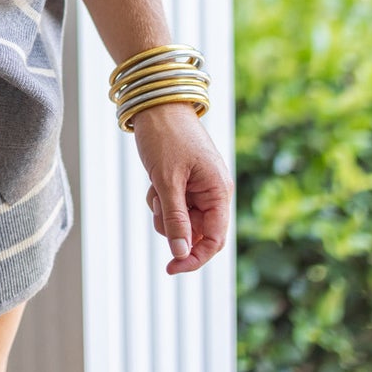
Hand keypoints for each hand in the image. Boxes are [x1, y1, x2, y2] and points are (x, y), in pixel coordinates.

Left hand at [133, 101, 232, 274]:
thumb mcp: (167, 180)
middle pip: (196, 232)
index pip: (214, 239)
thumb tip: (181, 253)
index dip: (194, 257)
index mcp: (218, 191)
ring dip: (164, 212)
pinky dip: (160, 200)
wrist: (156, 102)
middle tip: (158, 206)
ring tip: (155, 188)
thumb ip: (175, 218)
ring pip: (181, 220)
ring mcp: (198, 187)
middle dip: (174, 227)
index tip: (171, 268)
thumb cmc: (165, 137)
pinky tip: (153, 181)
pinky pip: (173, 205)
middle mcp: (213, 192)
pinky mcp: (184, 182)